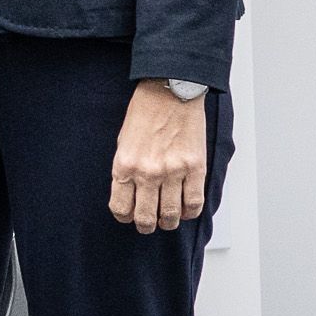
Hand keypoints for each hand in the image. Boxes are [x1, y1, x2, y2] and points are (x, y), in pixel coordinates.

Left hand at [107, 83, 207, 235]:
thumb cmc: (145, 112)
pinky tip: (186, 209)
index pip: (121, 208)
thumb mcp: (123, 142)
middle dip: (146, 225)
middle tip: (150, 224)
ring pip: (171, 215)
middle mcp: (147, 172)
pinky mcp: (195, 167)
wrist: (170, 90)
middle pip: (146, 217)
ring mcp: (173, 171)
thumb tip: (130, 194)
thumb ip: (126, 170)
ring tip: (169, 219)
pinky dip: (190, 212)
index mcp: (125, 165)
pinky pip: (194, 202)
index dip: (125, 217)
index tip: (130, 215)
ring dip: (169, 222)